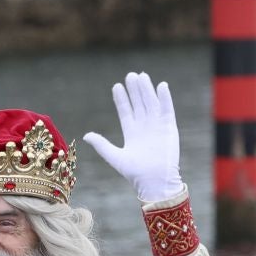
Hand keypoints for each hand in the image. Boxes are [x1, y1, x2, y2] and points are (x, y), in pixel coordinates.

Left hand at [81, 72, 183, 202]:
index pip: (126, 111)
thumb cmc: (134, 172)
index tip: (116, 86)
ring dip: (147, 90)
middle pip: (139, 104)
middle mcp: (144, 127)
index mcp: (132, 133)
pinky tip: (161, 86)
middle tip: (130, 75)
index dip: (121, 99)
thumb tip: (86, 135)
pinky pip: (167, 109)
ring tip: (142, 76)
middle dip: (134, 90)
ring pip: (151, 103)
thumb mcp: (114, 157)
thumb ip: (102, 145)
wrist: (154, 180)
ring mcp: (157, 126)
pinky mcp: (169, 128)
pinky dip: (165, 98)